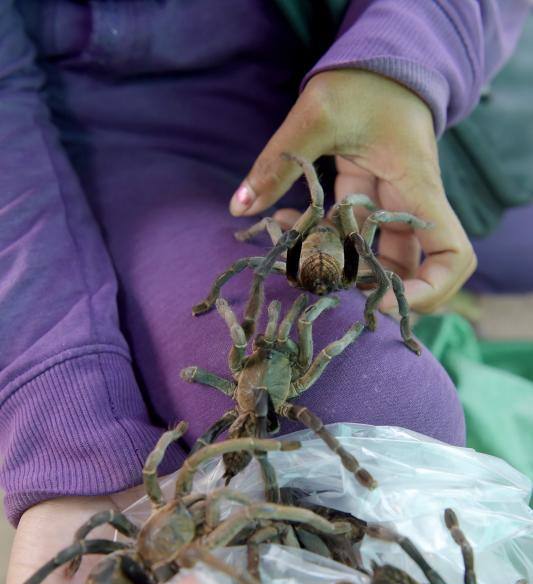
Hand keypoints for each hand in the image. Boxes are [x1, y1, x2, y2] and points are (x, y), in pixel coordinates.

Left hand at [229, 69, 475, 312]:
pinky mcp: (366, 206)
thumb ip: (279, 161)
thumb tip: (239, 207)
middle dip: (370, 290)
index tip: (381, 299)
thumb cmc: (360, 81)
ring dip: (338, 270)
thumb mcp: (317, 114)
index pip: (451, 257)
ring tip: (297, 261)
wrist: (375, 64)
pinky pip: (349, 240)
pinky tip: (285, 226)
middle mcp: (410, 208)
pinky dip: (320, 244)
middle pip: (411, 272)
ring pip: (375, 260)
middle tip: (326, 289)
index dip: (430, 290)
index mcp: (417, 190)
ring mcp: (389, 210)